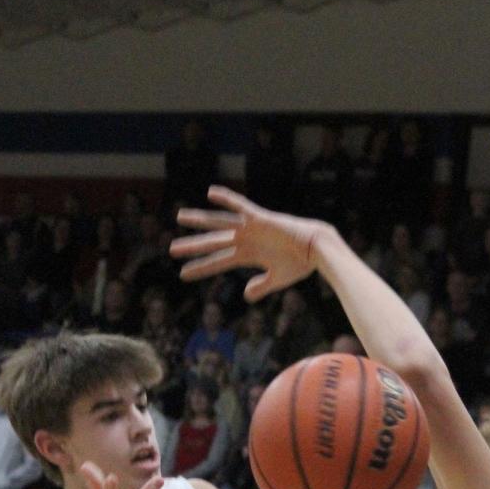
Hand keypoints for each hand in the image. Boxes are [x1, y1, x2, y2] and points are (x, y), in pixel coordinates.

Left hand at [170, 187, 327, 298]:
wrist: (318, 251)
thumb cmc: (301, 264)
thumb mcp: (277, 279)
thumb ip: (260, 286)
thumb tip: (245, 295)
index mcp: (248, 254)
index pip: (219, 261)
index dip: (201, 267)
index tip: (183, 274)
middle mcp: (245, 239)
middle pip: (214, 243)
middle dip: (193, 246)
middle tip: (171, 249)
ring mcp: (251, 228)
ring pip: (220, 223)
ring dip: (200, 220)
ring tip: (180, 217)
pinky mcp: (261, 218)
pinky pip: (241, 206)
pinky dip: (227, 198)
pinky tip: (211, 193)